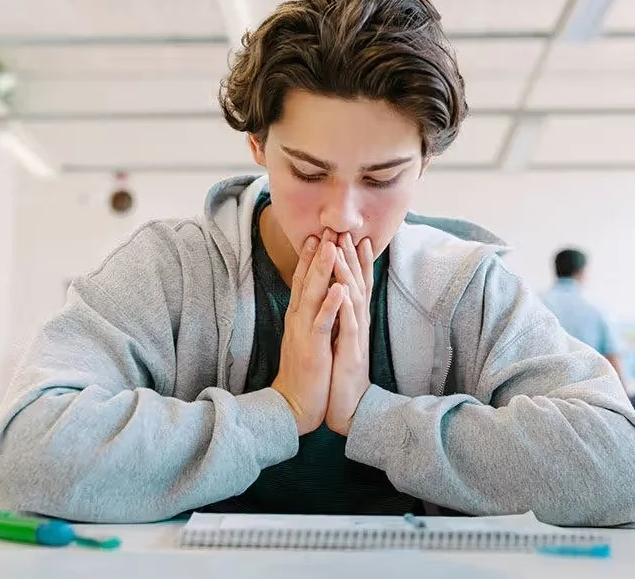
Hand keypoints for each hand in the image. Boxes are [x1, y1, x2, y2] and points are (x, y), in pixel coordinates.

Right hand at [272, 232, 344, 434]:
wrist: (295, 405)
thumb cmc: (306, 373)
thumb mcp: (308, 338)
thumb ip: (312, 317)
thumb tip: (319, 298)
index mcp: (299, 316)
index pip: (305, 281)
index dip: (311, 258)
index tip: (320, 235)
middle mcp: (298, 318)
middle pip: (307, 280)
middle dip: (317, 254)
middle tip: (326, 229)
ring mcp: (303, 331)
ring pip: (313, 295)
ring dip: (322, 270)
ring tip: (331, 247)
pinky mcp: (312, 347)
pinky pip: (321, 322)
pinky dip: (330, 304)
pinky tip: (339, 288)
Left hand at [325, 233, 373, 435]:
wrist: (347, 408)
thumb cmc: (341, 376)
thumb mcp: (341, 342)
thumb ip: (342, 321)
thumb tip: (340, 301)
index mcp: (353, 322)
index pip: (356, 285)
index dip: (355, 261)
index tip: (352, 238)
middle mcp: (358, 325)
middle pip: (358, 285)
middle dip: (353, 258)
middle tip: (348, 232)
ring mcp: (357, 337)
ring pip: (354, 299)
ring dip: (348, 273)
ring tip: (341, 250)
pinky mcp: (352, 352)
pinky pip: (350, 324)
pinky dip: (345, 305)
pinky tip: (342, 288)